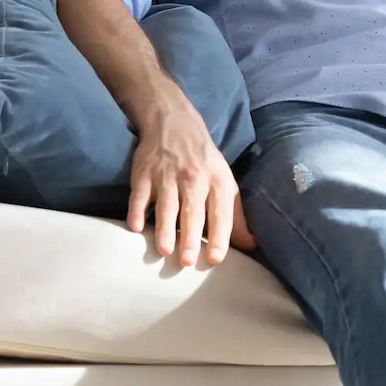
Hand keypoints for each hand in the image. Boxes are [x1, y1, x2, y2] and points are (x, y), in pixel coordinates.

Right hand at [127, 100, 254, 266]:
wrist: (175, 123)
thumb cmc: (203, 162)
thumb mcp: (224, 182)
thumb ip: (234, 215)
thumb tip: (250, 245)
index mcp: (218, 181)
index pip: (221, 212)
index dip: (219, 235)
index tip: (215, 259)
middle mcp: (194, 178)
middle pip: (193, 211)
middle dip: (190, 236)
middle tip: (187, 262)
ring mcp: (167, 176)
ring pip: (167, 205)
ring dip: (165, 228)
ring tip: (164, 251)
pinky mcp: (143, 174)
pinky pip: (139, 195)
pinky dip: (135, 211)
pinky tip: (134, 228)